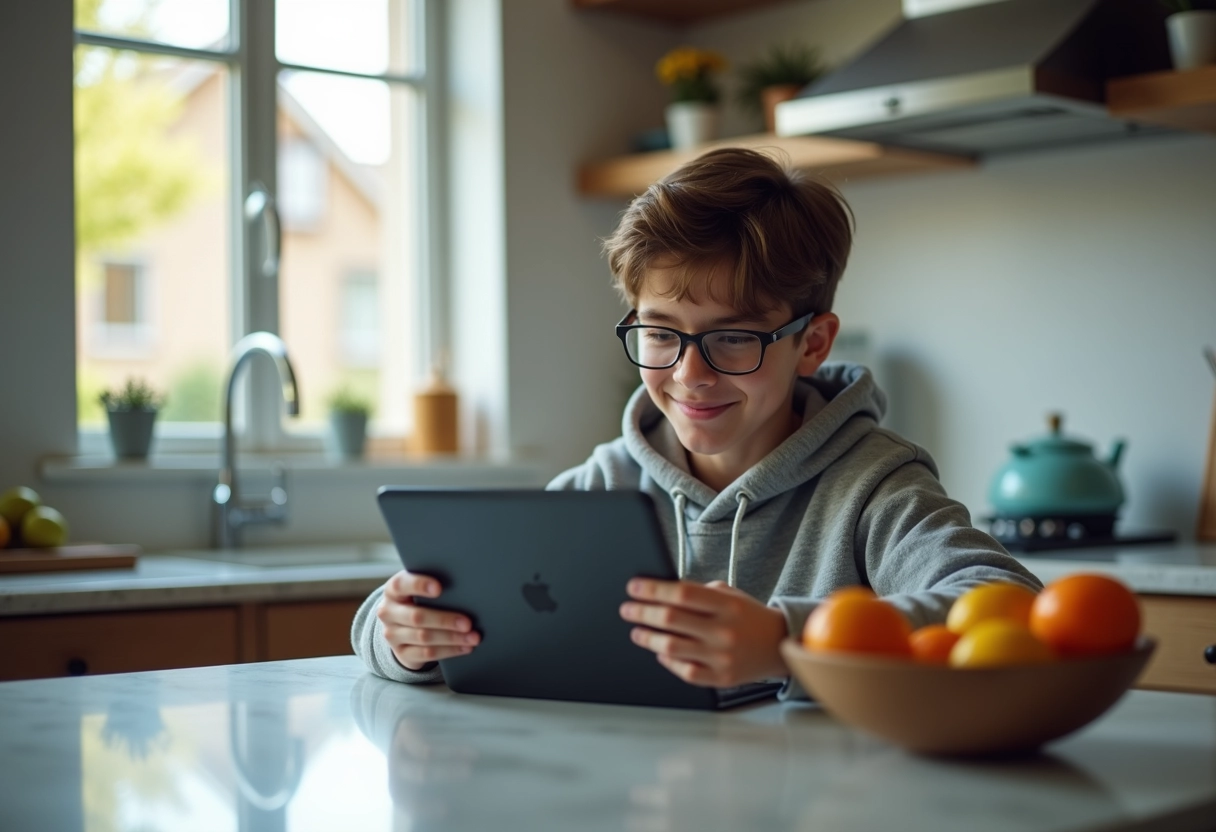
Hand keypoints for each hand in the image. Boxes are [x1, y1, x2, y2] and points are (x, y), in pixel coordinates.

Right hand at [378, 570, 480, 669]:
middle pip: (417, 617)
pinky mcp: (402, 653)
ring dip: (452, 638)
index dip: (419, 585)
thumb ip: (434, 585)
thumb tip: (464, 587)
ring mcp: (393, 635)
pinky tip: (464, 647)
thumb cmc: (418, 599)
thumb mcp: (418, 589)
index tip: (439, 588)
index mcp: (393, 590)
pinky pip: (427, 654)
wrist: (400, 626)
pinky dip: (449, 651)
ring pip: (424, 637)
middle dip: (445, 620)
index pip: (401, 585)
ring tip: (472, 637)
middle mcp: (388, 612)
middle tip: (467, 622)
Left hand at [620, 579, 788, 686]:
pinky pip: (686, 671)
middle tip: (627, 609)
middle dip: (642, 612)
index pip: (681, 594)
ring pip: (672, 647)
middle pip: (671, 619)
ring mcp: (722, 656)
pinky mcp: (721, 678)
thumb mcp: (730, 595)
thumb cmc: (748, 617)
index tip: (634, 587)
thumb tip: (660, 592)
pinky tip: (660, 653)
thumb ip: (699, 593)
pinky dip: (668, 661)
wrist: (779, 644)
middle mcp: (724, 631)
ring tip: (637, 631)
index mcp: (727, 605)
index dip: (653, 590)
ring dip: (648, 638)